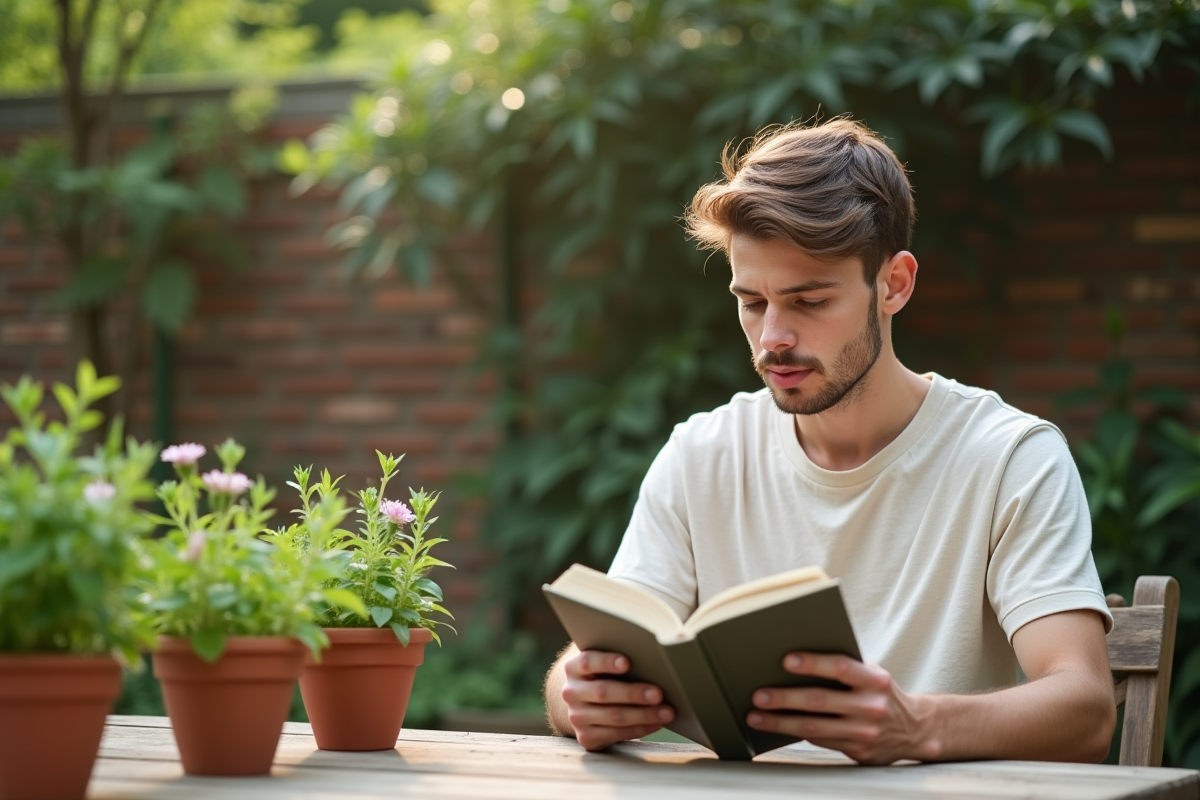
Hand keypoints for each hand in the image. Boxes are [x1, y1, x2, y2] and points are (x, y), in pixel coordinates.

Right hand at [560, 649, 674, 750]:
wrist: (583, 703)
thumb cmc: (604, 675)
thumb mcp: (604, 662)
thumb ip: (619, 652)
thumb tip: (661, 645)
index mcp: (573, 668)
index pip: (587, 662)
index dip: (606, 662)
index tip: (627, 662)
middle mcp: (571, 692)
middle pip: (603, 692)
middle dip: (633, 693)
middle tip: (658, 694)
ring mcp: (577, 717)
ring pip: (613, 717)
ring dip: (643, 715)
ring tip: (667, 712)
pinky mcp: (586, 737)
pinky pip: (616, 735)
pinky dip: (640, 729)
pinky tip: (656, 723)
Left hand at [746, 652, 932, 764]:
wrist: (916, 730)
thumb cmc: (883, 694)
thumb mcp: (873, 675)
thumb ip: (846, 669)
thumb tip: (798, 663)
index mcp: (874, 680)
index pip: (840, 667)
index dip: (813, 663)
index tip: (786, 661)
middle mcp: (871, 706)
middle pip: (819, 701)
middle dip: (784, 698)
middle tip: (759, 696)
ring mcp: (865, 732)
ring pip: (814, 727)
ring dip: (781, 722)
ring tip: (756, 716)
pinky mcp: (859, 752)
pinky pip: (821, 741)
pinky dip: (797, 733)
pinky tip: (778, 728)